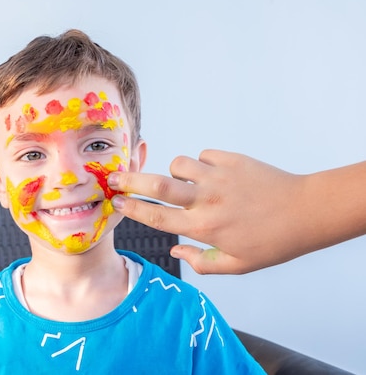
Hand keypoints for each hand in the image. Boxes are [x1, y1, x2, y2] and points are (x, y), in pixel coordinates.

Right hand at [108, 150, 365, 273]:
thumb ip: (201, 262)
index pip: (157, 217)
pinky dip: (203, 163)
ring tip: (187, 181)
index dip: (133, 209)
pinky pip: (204, 155)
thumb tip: (175, 249)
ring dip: (176, 172)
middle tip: (115, 177)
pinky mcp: (232, 160)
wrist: (306, 212)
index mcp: (204, 227)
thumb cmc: (271, 243)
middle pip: (158, 185)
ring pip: (179, 164)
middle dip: (130, 180)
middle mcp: (206, 200)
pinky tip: (215, 174)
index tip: (117, 202)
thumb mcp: (236, 264)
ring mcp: (218, 177)